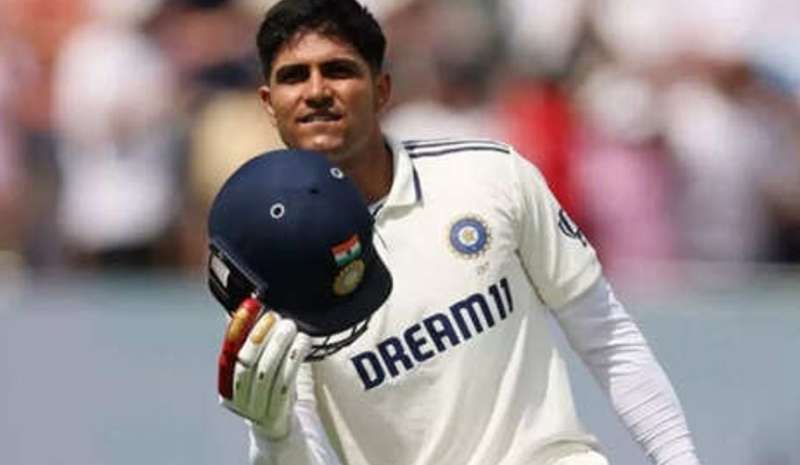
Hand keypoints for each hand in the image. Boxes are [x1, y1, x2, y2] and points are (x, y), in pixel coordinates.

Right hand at [217, 298, 311, 438]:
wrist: (277, 426)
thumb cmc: (268, 389)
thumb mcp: (256, 368)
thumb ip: (252, 343)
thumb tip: (247, 306)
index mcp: (226, 384)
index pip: (228, 353)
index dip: (238, 328)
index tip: (250, 305)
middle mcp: (237, 398)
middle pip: (246, 363)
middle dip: (261, 336)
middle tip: (276, 317)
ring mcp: (255, 409)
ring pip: (266, 372)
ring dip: (280, 346)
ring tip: (291, 327)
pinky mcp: (276, 413)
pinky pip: (285, 383)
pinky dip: (294, 360)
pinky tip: (302, 343)